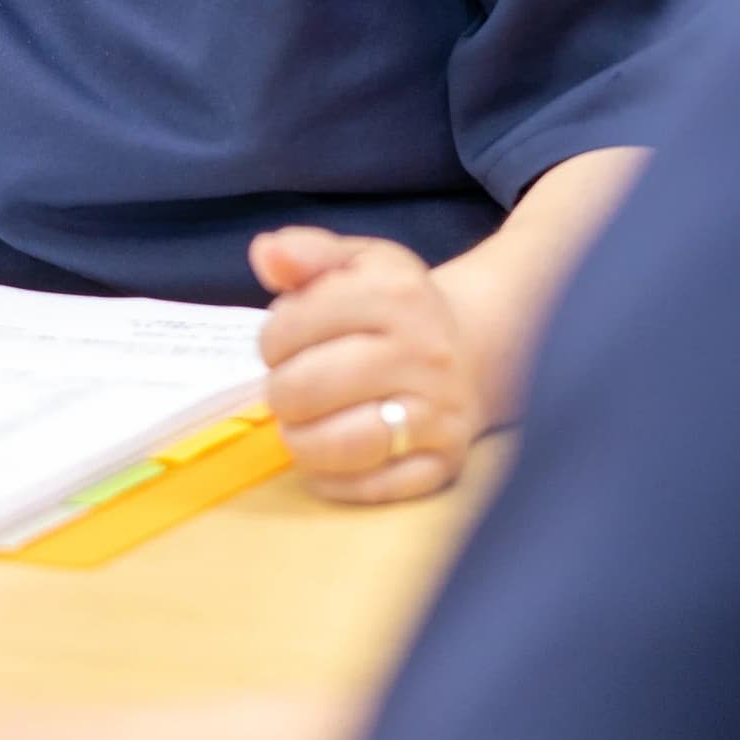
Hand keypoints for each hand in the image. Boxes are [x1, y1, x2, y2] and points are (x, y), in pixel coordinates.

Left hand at [250, 228, 481, 502]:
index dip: (270, 340)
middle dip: (280, 393)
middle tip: (288, 389)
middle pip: (310, 387)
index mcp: (398, 294)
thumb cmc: (396, 307)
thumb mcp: (358, 263)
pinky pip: (374, 488)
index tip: (280, 345)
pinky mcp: (446, 462)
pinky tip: (327, 459)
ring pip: (342, 444)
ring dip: (301, 441)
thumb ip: (308, 253)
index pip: (295, 325)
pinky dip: (335, 480)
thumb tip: (267, 252)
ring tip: (300, 426)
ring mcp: (440, 412)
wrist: (472, 350)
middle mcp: (425, 353)